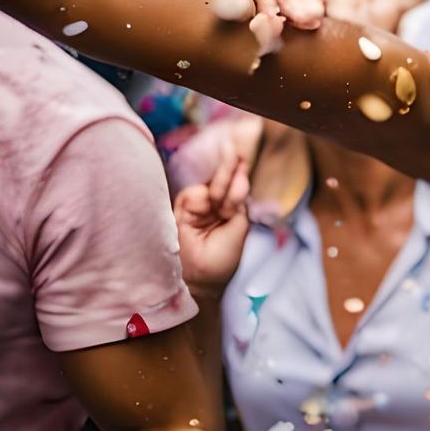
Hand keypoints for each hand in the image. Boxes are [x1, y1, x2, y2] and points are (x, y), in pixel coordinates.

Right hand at [174, 153, 249, 291]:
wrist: (199, 278)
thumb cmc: (222, 259)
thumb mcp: (239, 228)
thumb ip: (239, 202)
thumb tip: (241, 177)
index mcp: (230, 210)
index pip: (236, 186)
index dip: (240, 172)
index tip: (246, 156)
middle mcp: (215, 206)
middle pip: (224, 180)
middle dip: (231, 168)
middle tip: (238, 152)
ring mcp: (199, 206)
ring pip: (211, 185)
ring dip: (222, 186)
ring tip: (227, 202)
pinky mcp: (182, 209)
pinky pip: (195, 193)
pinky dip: (206, 195)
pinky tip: (215, 203)